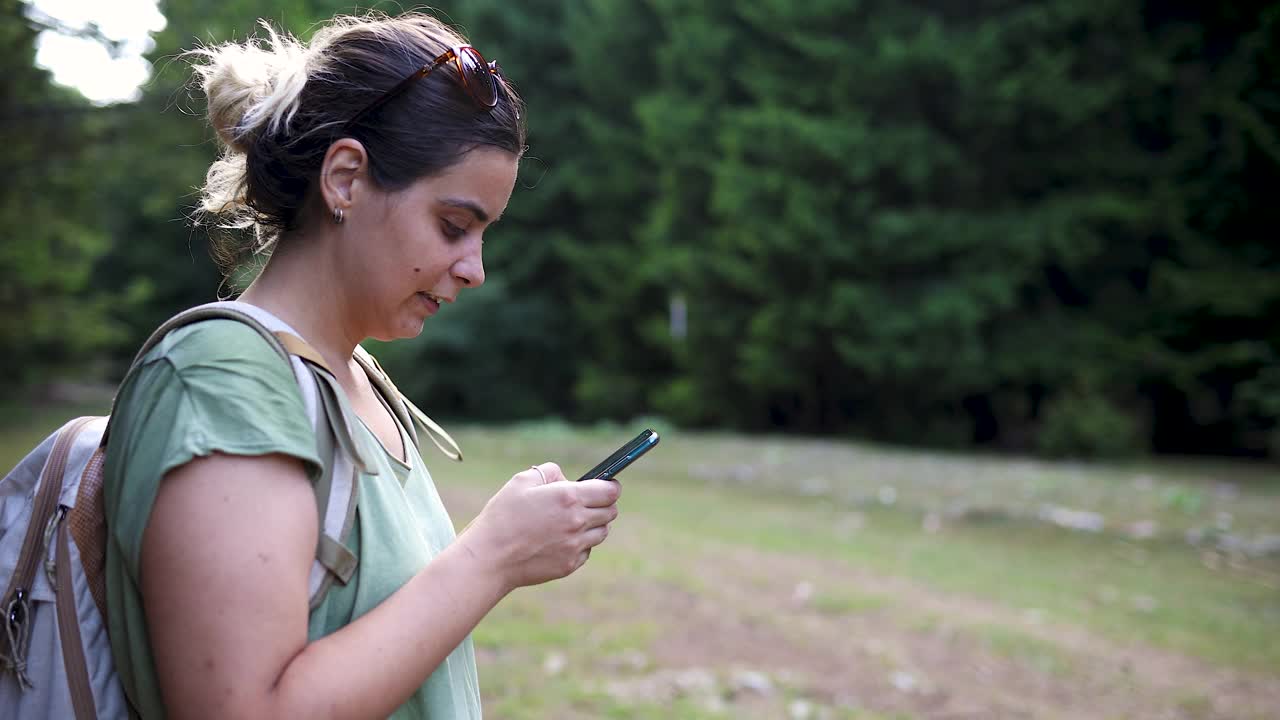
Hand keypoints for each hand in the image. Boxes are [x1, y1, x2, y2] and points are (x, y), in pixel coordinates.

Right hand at [461, 462, 620, 591]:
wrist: (490, 557)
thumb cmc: (502, 516)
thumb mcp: (521, 481)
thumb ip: (550, 472)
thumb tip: (567, 479)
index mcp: (569, 497)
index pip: (610, 491)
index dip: (611, 486)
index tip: (607, 485)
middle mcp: (578, 522)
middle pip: (611, 512)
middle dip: (604, 504)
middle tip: (588, 502)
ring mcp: (576, 546)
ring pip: (603, 532)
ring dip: (595, 524)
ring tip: (574, 521)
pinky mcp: (570, 564)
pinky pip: (587, 551)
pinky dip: (581, 544)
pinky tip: (562, 539)